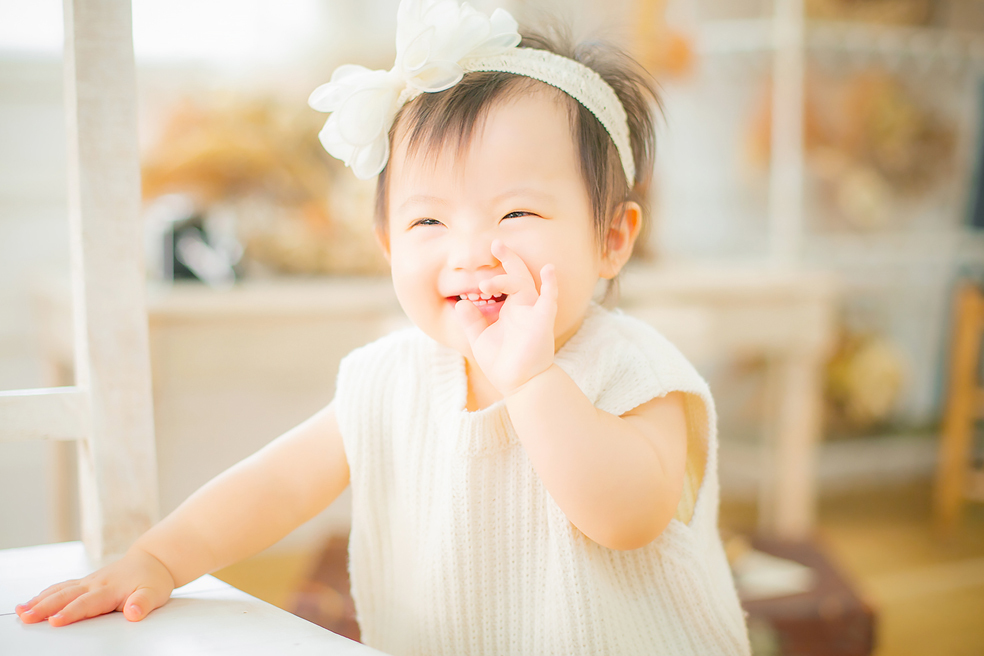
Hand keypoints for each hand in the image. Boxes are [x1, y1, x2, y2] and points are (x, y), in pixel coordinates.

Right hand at [15, 547, 175, 626]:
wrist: (153, 561)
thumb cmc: (153, 580)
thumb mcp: (155, 593)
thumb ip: (143, 603)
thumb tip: (133, 612)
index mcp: (111, 588)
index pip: (87, 603)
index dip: (71, 612)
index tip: (55, 621)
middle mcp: (96, 583)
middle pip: (67, 596)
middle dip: (45, 607)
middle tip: (26, 617)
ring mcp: (89, 581)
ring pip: (61, 590)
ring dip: (40, 600)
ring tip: (21, 611)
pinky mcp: (86, 582)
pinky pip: (63, 587)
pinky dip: (46, 594)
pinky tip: (31, 602)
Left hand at [454, 239, 557, 394]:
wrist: (519, 384)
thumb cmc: (502, 363)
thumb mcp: (479, 339)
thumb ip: (470, 320)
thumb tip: (460, 302)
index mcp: (510, 309)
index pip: (504, 283)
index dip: (495, 272)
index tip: (480, 266)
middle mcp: (523, 307)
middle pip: (517, 275)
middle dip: (508, 258)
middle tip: (495, 243)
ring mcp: (533, 312)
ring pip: (524, 284)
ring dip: (506, 277)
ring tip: (485, 282)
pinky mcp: (542, 321)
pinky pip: (549, 299)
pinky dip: (551, 284)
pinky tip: (549, 269)